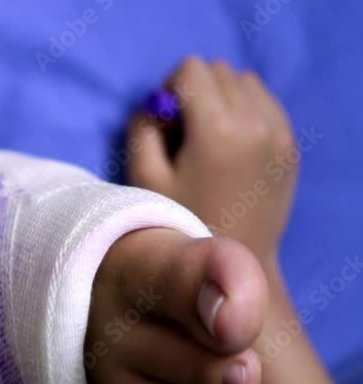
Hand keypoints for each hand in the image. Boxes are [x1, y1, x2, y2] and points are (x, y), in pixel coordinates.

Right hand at [128, 57, 297, 268]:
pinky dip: (244, 111)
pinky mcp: (290, 144)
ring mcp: (280, 132)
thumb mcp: (144, 178)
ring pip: (244, 82)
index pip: (191, 70)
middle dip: (194, 93)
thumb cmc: (182, 222)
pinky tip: (230, 148)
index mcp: (218, 129)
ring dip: (221, 98)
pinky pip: (265, 103)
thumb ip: (143, 130)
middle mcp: (256, 122)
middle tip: (183, 135)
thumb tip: (157, 107)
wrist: (237, 262)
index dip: (168, 90)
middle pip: (219, 71)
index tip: (164, 125)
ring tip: (208, 140)